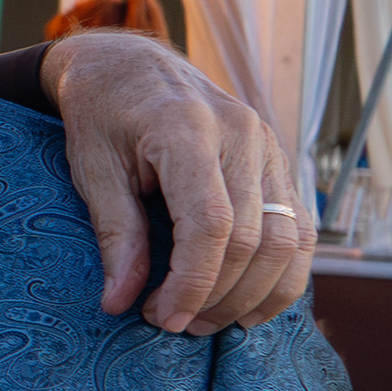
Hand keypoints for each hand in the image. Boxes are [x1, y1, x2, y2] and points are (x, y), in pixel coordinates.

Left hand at [33, 30, 311, 332]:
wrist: (128, 65)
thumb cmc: (101, 115)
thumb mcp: (91, 169)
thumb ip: (114, 234)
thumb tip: (120, 302)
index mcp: (187, 128)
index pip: (212, 224)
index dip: (193, 282)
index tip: (163, 318)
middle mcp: (243, 134)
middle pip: (256, 238)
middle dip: (219, 296)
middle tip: (176, 325)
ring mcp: (269, 146)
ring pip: (290, 239)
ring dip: (255, 294)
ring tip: (207, 321)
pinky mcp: (278, 162)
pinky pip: (299, 228)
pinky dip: (281, 274)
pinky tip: (246, 303)